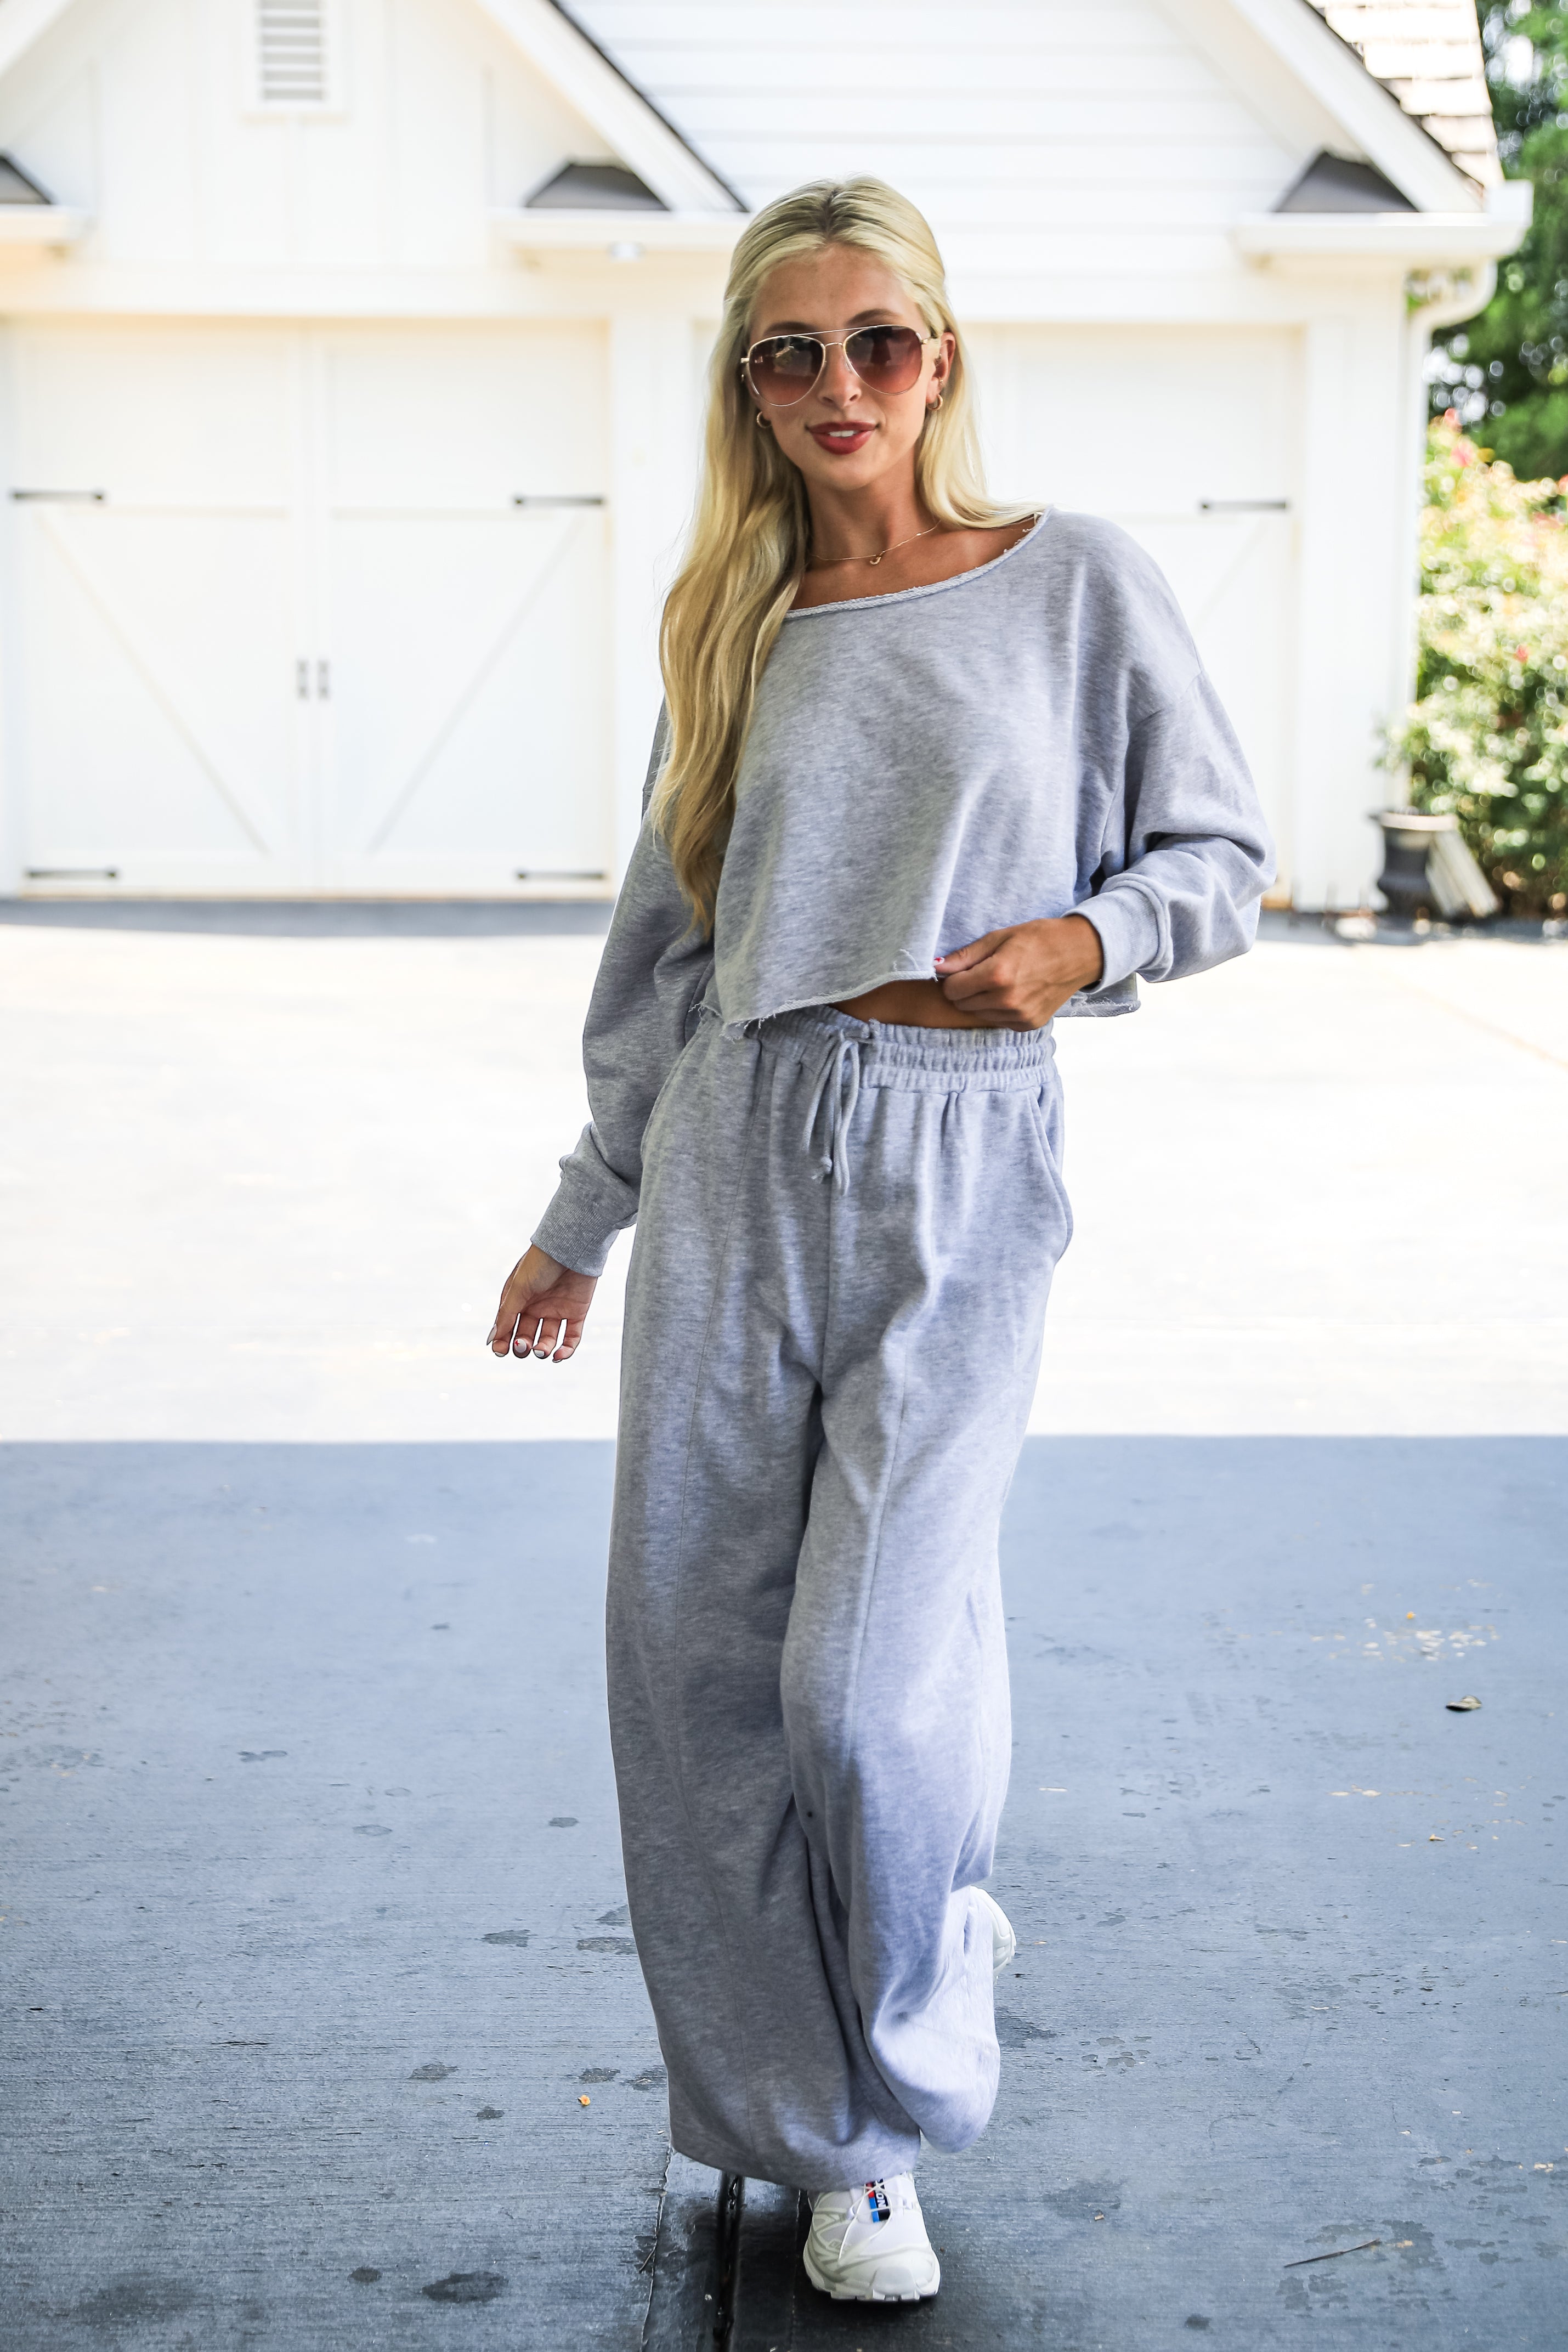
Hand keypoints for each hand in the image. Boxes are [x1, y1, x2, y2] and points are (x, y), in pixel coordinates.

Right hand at [487, 1245, 597, 1363]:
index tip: (501, 1350)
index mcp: (518, 1300)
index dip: (503, 1341)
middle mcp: (537, 1307)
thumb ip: (506, 1314)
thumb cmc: (541, 1262)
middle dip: (522, 1346)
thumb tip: (492, 1338)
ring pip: (548, 1340)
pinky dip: (566, 1350)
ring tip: (541, 1351)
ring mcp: (557, 1310)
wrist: (572, 1246)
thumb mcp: (518, 1288)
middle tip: (523, 1346)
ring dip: (543, 1350)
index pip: (508, 1327)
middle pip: (527, 1336)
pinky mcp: (577, 1312)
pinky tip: (558, 1356)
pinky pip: (571, 1337)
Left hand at [933, 914, 1104, 1028]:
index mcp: (998, 976)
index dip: (951, 978)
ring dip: (980, 1000)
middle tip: (981, 972)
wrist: (1080, 953)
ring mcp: (1019, 1016)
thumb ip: (966, 956)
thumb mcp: (1000, 937)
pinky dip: (998, 1009)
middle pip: (961, 1004)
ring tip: (1000, 981)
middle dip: (964, 989)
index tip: (962, 968)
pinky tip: (1012, 992)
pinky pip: (997, 1021)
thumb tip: (937, 967)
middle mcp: (1007, 1001)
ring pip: (977, 1014)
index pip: (951, 989)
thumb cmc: (1039, 938)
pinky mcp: (1028, 1025)